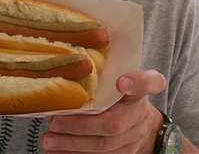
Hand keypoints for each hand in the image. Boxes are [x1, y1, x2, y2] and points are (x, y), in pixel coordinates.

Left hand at [43, 70, 166, 153]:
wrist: (142, 126)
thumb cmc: (123, 96)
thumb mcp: (122, 77)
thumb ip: (107, 69)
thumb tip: (68, 54)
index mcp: (140, 90)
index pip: (149, 82)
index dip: (137, 83)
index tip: (121, 81)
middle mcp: (140, 115)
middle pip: (114, 124)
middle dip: (82, 125)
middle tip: (55, 122)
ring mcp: (133, 139)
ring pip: (104, 146)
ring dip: (73, 143)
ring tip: (49, 139)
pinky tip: (55, 152)